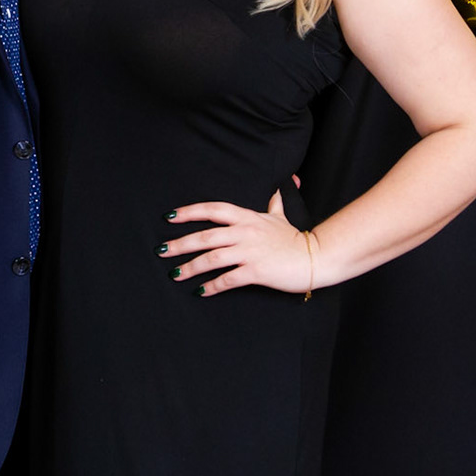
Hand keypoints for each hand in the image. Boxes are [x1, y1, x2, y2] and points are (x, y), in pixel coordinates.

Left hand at [164, 190, 313, 296]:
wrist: (314, 257)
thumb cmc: (294, 237)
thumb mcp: (281, 215)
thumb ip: (275, 201)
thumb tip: (285, 183)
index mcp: (246, 217)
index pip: (212, 209)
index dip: (190, 212)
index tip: (170, 217)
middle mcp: (244, 232)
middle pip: (205, 235)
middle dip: (180, 244)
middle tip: (161, 251)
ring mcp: (249, 251)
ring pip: (212, 258)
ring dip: (191, 267)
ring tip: (175, 274)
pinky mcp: (256, 271)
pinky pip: (228, 279)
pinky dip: (212, 286)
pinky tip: (201, 291)